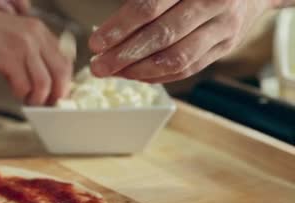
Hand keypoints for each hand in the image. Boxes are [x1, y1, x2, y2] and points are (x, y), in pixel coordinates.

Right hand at [0, 6, 71, 104]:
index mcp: (39, 29)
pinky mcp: (8, 58)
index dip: (64, 80)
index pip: (65, 58)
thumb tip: (43, 76)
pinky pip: (24, 85)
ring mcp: (23, 46)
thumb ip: (31, 50)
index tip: (57, 91)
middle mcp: (35, 35)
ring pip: (44, 82)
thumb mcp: (16, 33)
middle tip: (48, 102)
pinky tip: (16, 92)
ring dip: (38, 97)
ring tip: (30, 100)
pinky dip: (21, 93)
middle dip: (57, 92)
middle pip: (61, 72)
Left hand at [88, 0, 273, 82]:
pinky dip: (159, 76)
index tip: (96, 43)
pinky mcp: (225, 47)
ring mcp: (222, 27)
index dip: (119, 28)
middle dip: (124, 55)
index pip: (148, 8)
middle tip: (98, 66)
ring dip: (139, 70)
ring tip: (115, 73)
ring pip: (176, 58)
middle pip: (161, 36)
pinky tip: (137, 75)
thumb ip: (145, 2)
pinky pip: (189, 68)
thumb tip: (107, 30)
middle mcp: (212, 3)